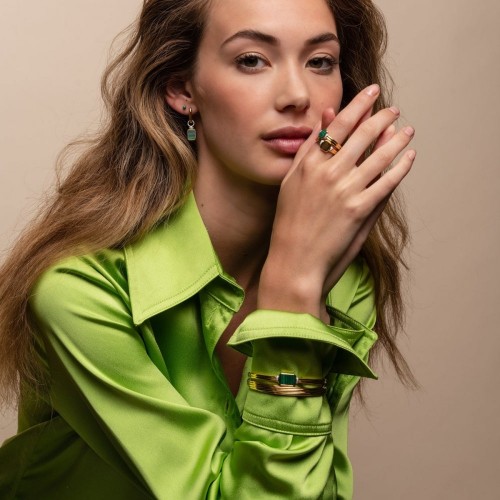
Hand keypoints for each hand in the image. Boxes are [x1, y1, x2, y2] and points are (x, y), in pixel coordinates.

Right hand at [258, 85, 415, 318]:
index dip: (357, 106)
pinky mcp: (360, 209)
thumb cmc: (289, 224)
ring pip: (378, 156)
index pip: (337, 125)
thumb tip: (324, 121)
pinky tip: (409, 157)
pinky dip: (400, 166)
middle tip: (393, 109)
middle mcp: (327, 172)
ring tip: (407, 130)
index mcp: (308, 164)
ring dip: (397, 139)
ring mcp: (344, 190)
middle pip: (361, 135)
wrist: (294, 261)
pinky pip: (386, 182)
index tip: (371, 93)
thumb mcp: (290, 183)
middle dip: (381, 117)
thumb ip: (308, 151)